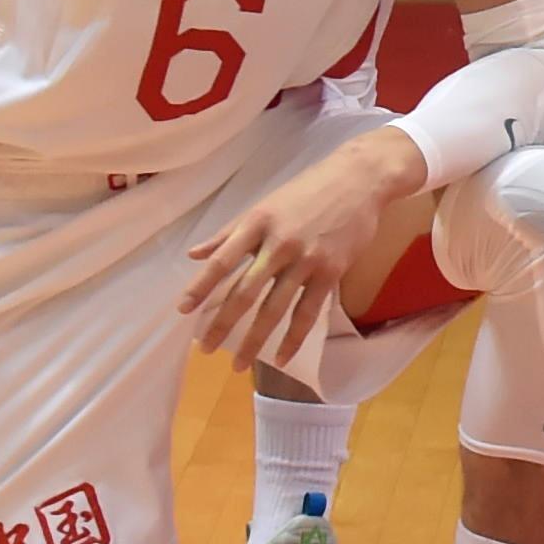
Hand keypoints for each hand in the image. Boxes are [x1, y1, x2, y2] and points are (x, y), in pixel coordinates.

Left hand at [180, 123, 422, 366]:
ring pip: (275, 307)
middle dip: (223, 323)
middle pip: (245, 291)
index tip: (183, 310)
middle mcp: (278, 244)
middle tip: (206, 349)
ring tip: (237, 364)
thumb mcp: (265, 205)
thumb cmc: (308, 190)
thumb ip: (229, 233)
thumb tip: (194, 254)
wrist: (360, 179)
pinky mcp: (331, 271)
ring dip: (254, 339)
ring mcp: (306, 259)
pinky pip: (308, 312)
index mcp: (257, 224)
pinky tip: (280, 356)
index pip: (222, 261)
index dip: (200, 287)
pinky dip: (293, 338)